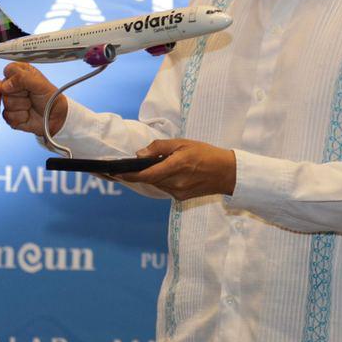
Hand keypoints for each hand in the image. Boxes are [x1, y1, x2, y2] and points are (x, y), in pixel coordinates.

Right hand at [0, 62, 65, 136]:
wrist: (56, 117)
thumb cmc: (51, 98)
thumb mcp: (40, 83)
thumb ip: (22, 78)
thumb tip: (6, 85)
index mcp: (20, 73)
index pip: (9, 70)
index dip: (16, 78)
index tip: (28, 84)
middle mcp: (13, 86)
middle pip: (4, 88)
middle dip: (20, 94)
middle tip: (31, 96)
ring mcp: (10, 100)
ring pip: (6, 102)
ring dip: (22, 106)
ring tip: (31, 105)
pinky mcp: (9, 115)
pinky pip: (8, 115)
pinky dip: (21, 117)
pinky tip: (28, 115)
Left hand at [117, 139, 236, 199]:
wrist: (227, 173)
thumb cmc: (206, 154)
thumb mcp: (183, 143)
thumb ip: (160, 148)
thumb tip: (139, 154)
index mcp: (176, 167)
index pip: (146, 174)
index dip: (129, 175)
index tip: (114, 172)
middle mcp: (176, 184)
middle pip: (149, 180)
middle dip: (134, 175)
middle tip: (118, 168)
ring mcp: (178, 193)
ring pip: (156, 184)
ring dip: (148, 177)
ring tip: (137, 168)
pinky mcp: (181, 198)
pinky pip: (164, 188)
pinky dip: (159, 180)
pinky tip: (161, 172)